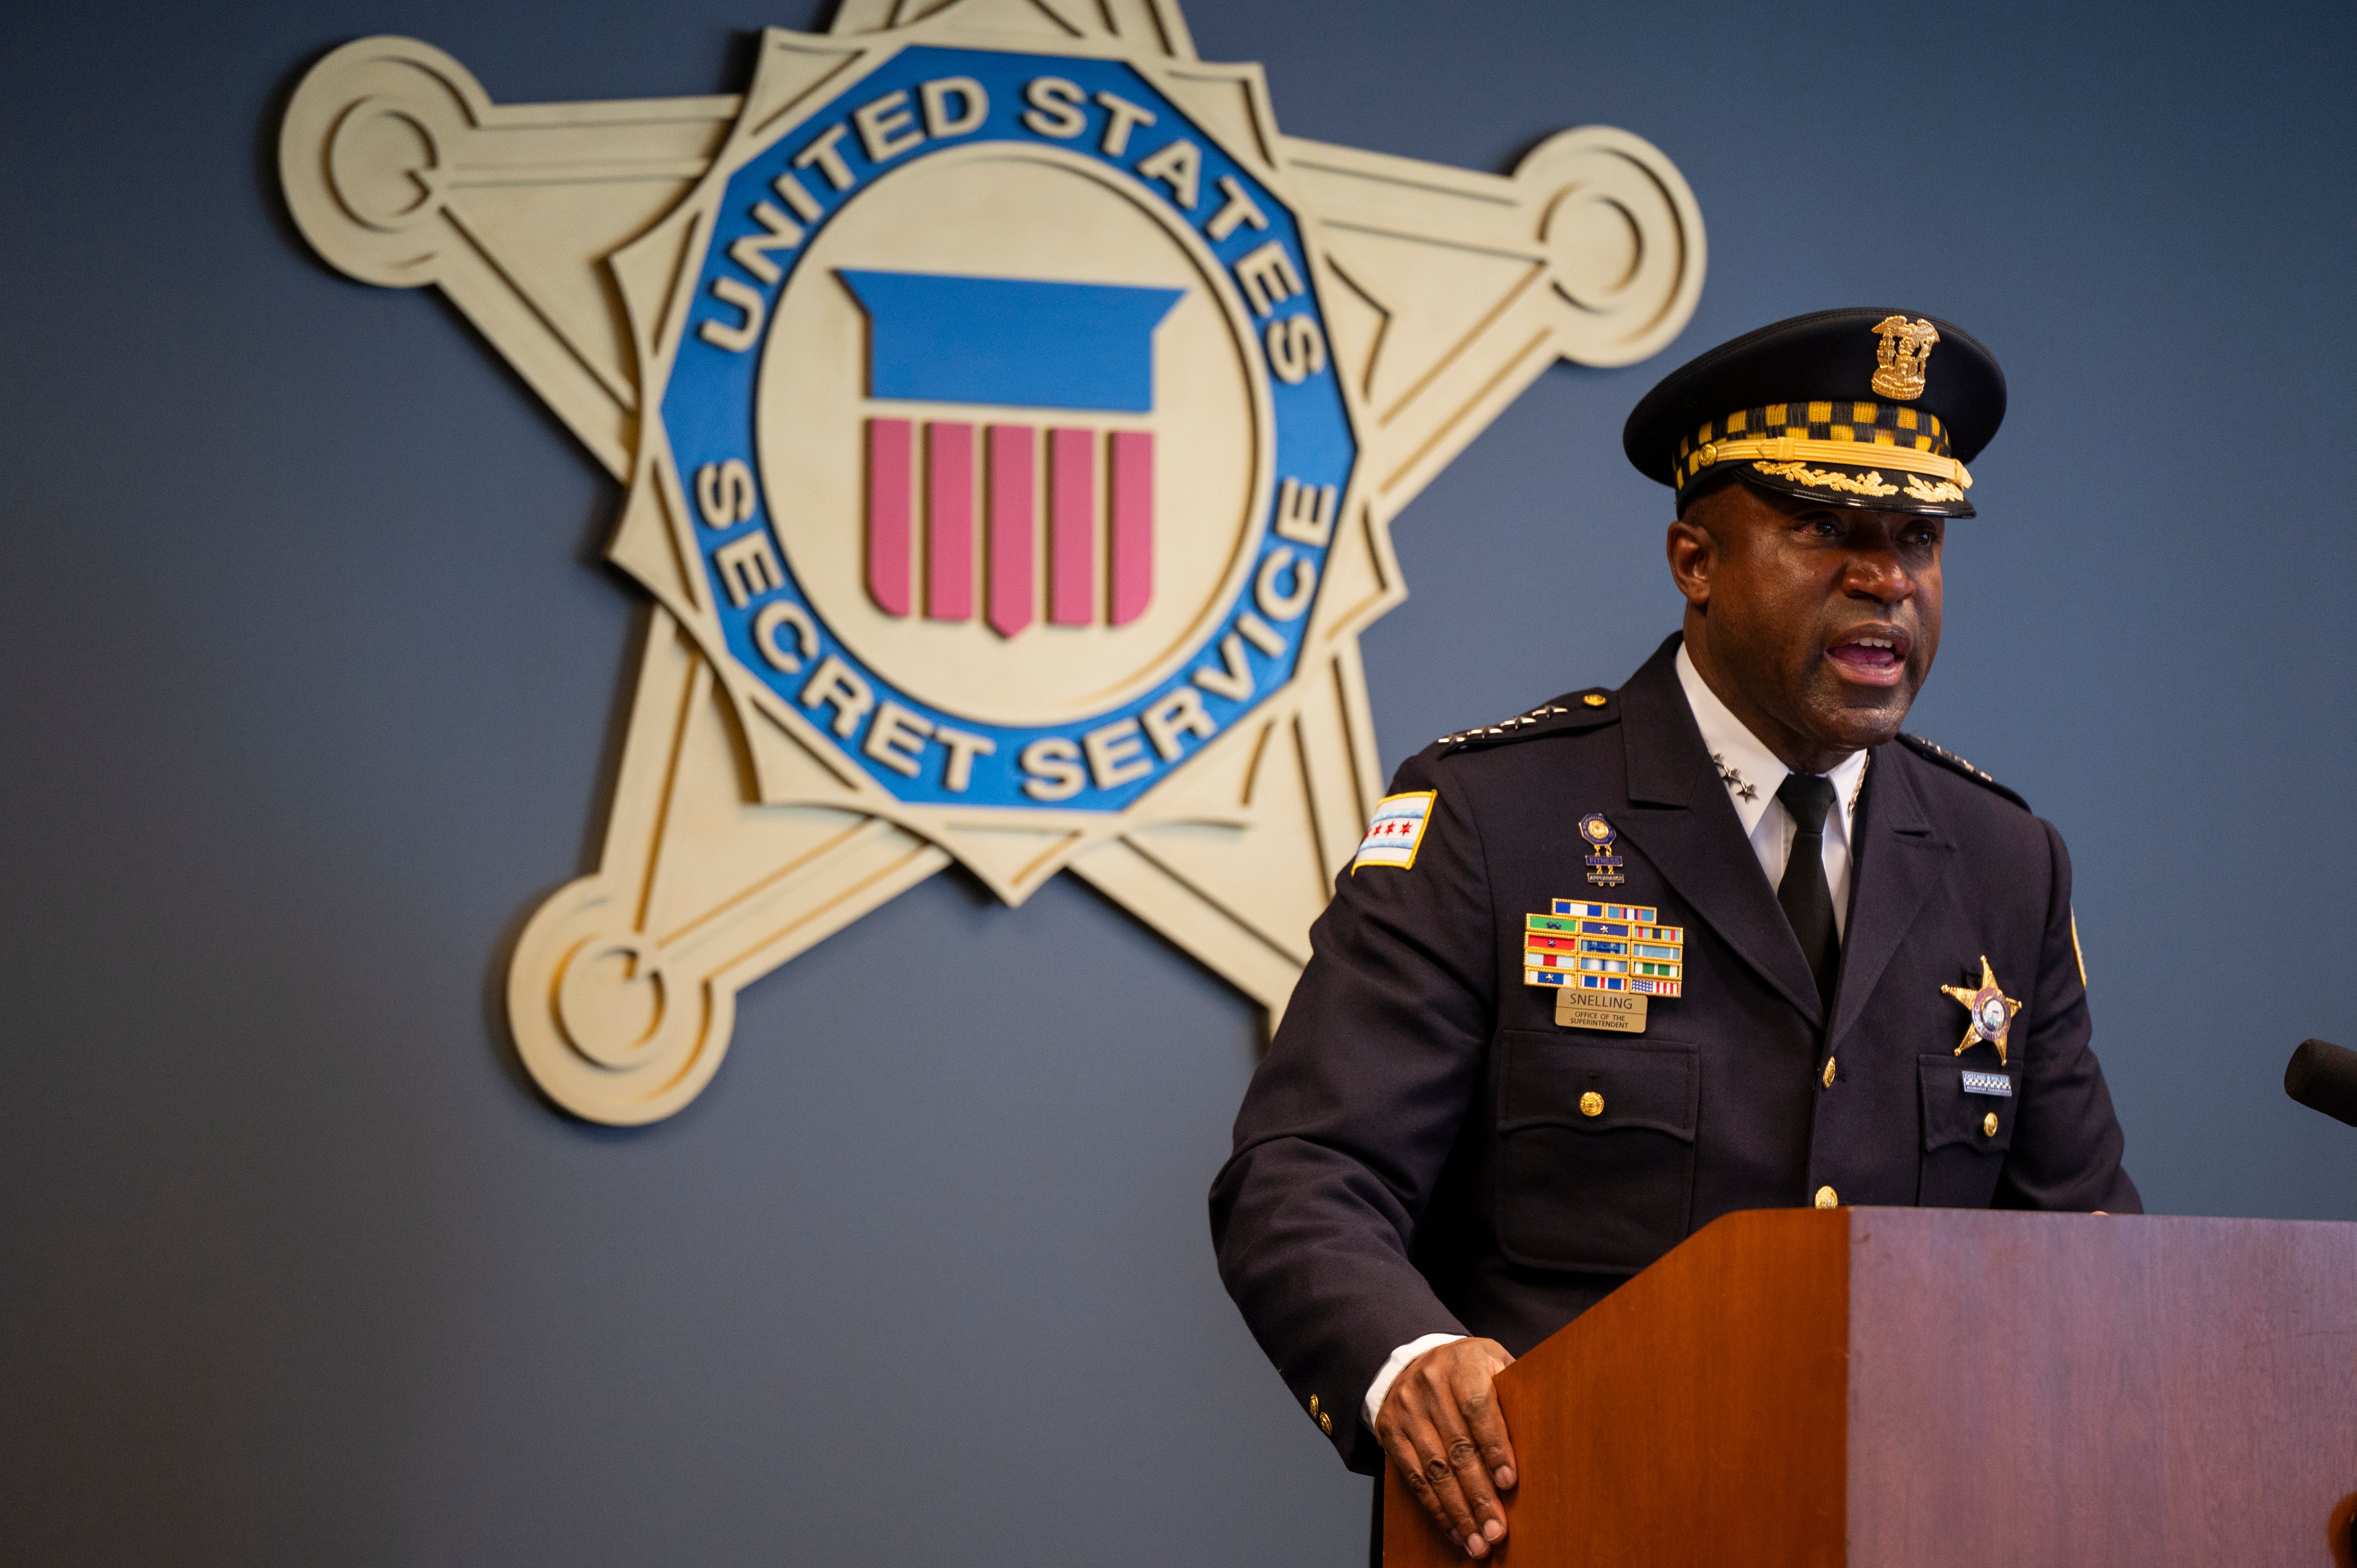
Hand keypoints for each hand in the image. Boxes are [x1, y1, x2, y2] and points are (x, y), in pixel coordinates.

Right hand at [1374, 1336, 1517, 1558]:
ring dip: (1458, 1512)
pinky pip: (1414, 1477)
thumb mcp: (1494, 1362)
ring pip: (1434, 1469)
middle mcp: (1429, 1384)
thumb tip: (1547, 1427)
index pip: (1478, 1408)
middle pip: (1457, 1447)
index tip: (1509, 1483)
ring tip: (1478, 1541)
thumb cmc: (1468, 1369)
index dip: (1495, 1448)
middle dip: (1479, 1495)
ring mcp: (1406, 1409)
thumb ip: (1515, 1390)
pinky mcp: (1390, 1431)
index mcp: (1462, 1364)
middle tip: (1497, 1530)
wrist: (1414, 1361)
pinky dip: (1436, 1508)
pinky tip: (1455, 1529)